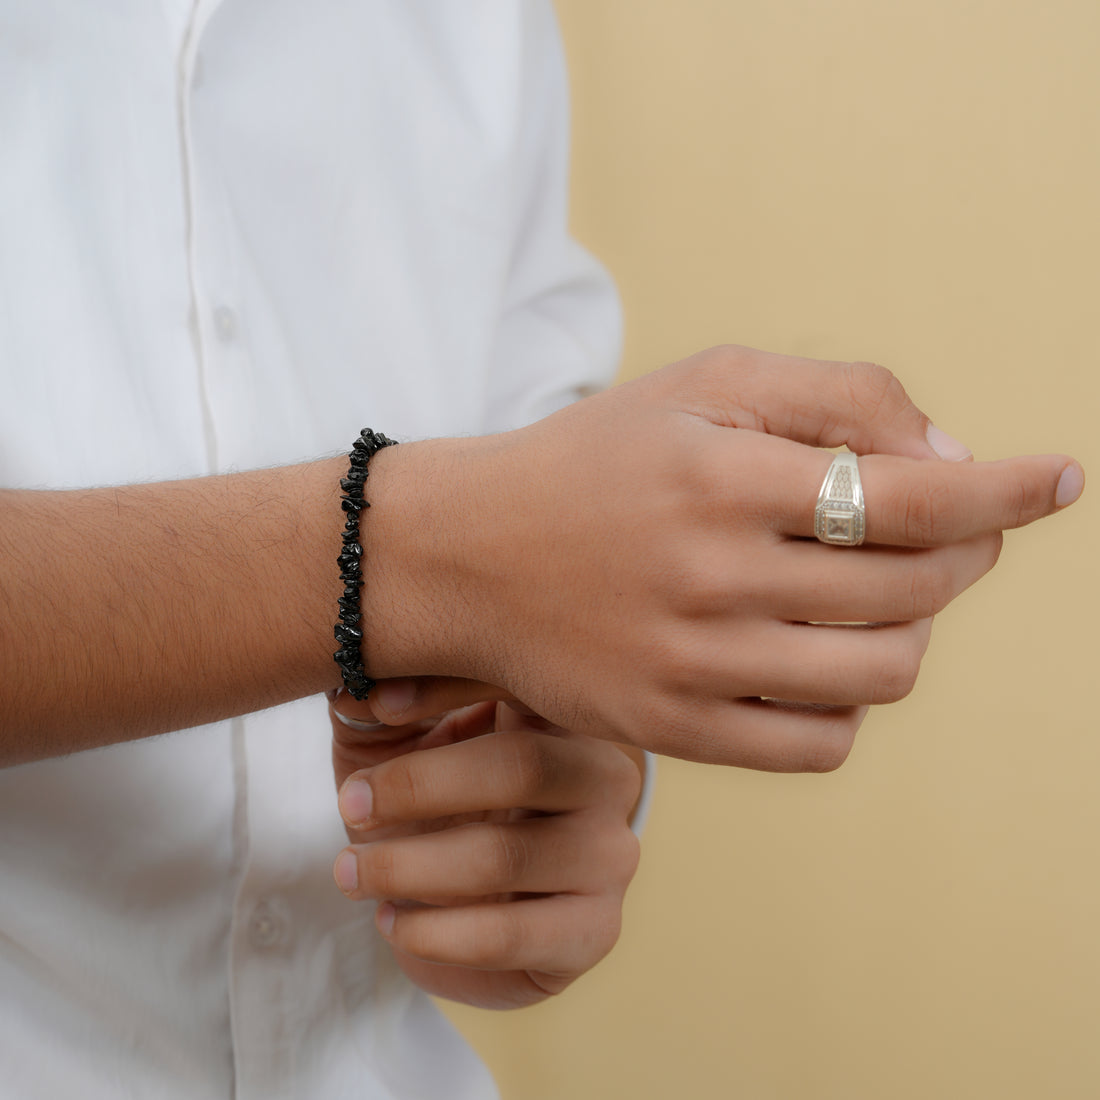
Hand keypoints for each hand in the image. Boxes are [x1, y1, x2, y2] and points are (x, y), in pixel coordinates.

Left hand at [330, 697, 641, 1008]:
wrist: (460, 906)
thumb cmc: (430, 802)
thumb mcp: (397, 739)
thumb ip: (382, 703)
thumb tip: (356, 689)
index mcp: (564, 714)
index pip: (524, 684)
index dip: (449, 687)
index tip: (378, 706)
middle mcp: (605, 776)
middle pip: (523, 766)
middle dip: (420, 787)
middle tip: (352, 805)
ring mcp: (609, 855)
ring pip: (505, 856)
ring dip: (408, 867)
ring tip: (352, 872)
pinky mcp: (595, 930)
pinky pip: (506, 935)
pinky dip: (432, 932)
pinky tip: (392, 921)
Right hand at [358, 346, 1082, 768]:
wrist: (467, 555)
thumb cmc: (592, 459)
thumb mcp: (702, 386)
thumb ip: (834, 395)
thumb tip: (948, 456)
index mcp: (722, 478)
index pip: (911, 494)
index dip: (1005, 489)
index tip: (1060, 479)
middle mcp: (710, 577)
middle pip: (914, 590)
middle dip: (962, 553)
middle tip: (945, 528)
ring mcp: (690, 666)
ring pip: (881, 674)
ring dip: (913, 631)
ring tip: (881, 595)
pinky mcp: (669, 730)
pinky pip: (818, 744)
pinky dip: (851, 702)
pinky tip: (826, 657)